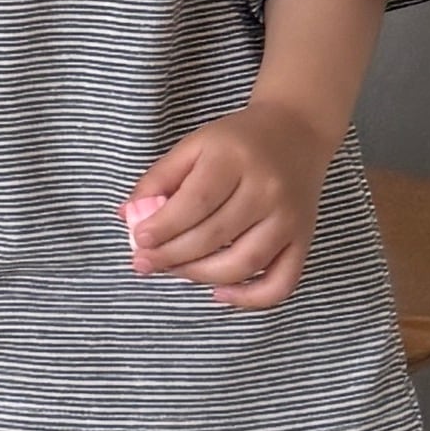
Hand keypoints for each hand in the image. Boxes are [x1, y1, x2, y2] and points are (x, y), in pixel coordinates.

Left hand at [124, 98, 330, 309]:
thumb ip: (159, 178)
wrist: (297, 132)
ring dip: (201, 276)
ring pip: (243, 263)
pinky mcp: (303, 240)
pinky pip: (281, 282)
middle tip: (145, 263)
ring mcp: (288, 218)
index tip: (139, 241)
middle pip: (214, 236)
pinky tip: (218, 293)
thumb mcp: (195, 145)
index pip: (195, 202)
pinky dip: (250, 298)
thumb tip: (127, 216)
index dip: (164, 227)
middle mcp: (266, 189)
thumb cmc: (237, 142)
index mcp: (234, 158)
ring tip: (174, 271)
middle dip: (172, 256)